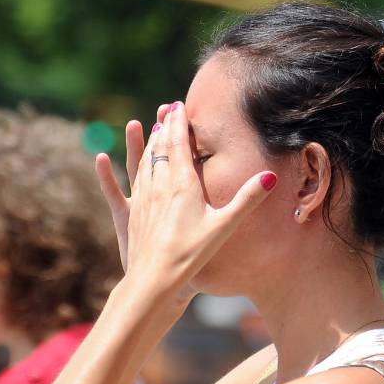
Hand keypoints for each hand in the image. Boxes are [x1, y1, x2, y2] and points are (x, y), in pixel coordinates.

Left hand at [94, 102, 276, 300]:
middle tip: (168, 109)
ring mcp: (143, 198)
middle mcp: (159, 185)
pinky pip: (129, 181)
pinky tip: (113, 159)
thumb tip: (270, 177)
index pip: (179, 144)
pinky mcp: (132, 213)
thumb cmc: (192, 254)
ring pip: (144, 162)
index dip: (179, 123)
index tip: (179, 105)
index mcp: (182, 184)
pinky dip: (127, 166)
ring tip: (152, 128)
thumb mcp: (224, 226)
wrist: (155, 279)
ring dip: (149, 142)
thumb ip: (247, 200)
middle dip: (165, 126)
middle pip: (160, 148)